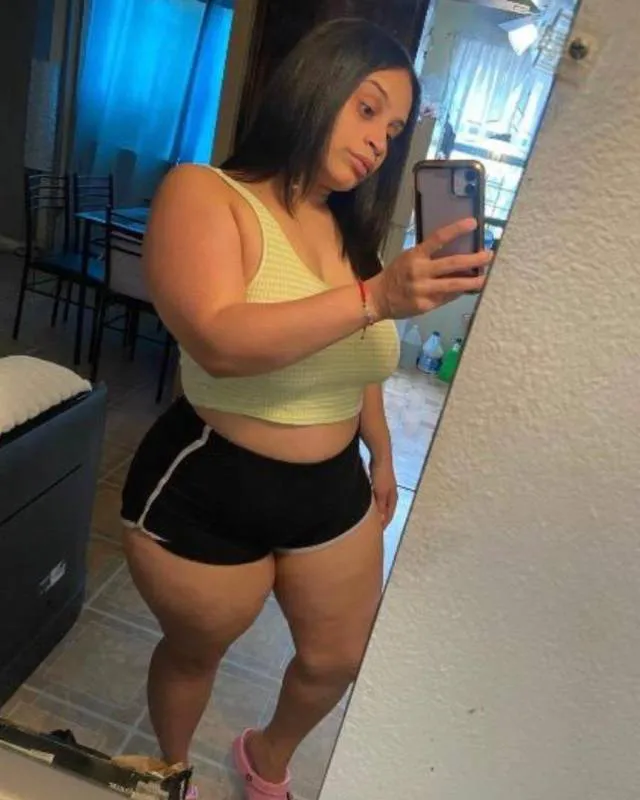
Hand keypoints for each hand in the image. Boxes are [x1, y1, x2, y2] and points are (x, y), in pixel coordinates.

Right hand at [366, 218, 491, 319]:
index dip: (457, 229)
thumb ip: (429, 257)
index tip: (473, 223)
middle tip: (488, 255)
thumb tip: (457, 256)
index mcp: (415, 255)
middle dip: (475, 259)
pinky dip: (458, 293)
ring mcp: (423, 289)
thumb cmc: (396, 275)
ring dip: (473, 281)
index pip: (438, 238)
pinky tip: (467, 291)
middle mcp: (420, 271)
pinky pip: (446, 298)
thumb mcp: (408, 259)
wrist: (378, 298)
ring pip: (454, 285)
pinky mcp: (425, 305)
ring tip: (486, 278)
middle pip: (453, 263)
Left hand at [370, 456, 397, 528]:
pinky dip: (371, 502)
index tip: (376, 533)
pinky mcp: (378, 482)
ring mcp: (385, 487)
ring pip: (380, 503)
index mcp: (393, 497)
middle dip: (380, 518)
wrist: (379, 457)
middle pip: (385, 510)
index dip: (383, 524)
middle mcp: (390, 493)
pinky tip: (365, 503)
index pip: (389, 515)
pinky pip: (375, 497)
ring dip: (376, 510)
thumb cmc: (381, 474)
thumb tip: (381, 520)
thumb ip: (381, 507)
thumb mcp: (380, 492)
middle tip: (372, 527)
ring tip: (368, 517)